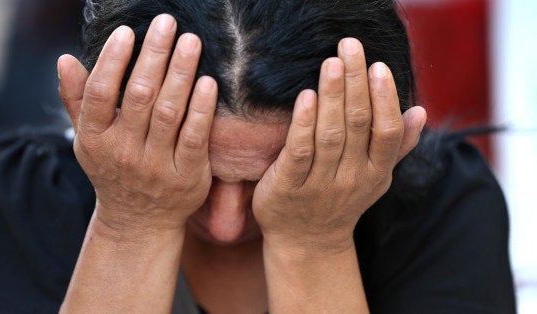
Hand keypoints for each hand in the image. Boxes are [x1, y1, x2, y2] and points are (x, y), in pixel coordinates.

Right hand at [57, 14, 217, 234]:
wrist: (138, 220)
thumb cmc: (113, 169)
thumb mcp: (88, 140)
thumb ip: (78, 99)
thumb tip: (65, 60)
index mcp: (95, 140)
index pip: (101, 94)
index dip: (113, 61)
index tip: (127, 32)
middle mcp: (124, 153)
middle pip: (140, 96)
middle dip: (154, 55)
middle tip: (167, 23)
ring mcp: (156, 166)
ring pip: (169, 112)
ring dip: (180, 73)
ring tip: (190, 42)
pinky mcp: (187, 177)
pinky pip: (195, 137)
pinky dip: (201, 109)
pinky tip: (207, 82)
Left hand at [252, 38, 426, 253]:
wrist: (306, 243)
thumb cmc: (341, 200)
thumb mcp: (375, 179)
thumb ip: (396, 145)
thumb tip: (420, 111)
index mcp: (375, 173)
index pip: (384, 131)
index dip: (384, 98)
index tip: (377, 65)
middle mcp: (351, 178)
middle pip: (357, 125)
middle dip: (355, 83)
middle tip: (350, 45)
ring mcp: (319, 185)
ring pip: (330, 135)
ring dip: (332, 97)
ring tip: (331, 63)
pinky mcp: (288, 188)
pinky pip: (299, 153)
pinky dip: (303, 124)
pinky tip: (305, 97)